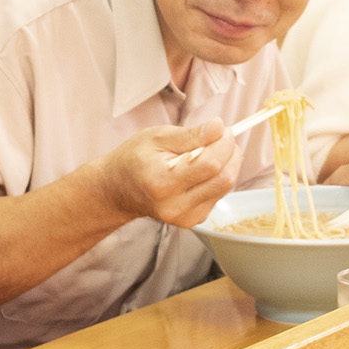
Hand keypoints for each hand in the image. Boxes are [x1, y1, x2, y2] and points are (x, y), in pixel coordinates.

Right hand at [95, 120, 238, 228]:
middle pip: (224, 179)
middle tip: (223, 137)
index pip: (210, 165)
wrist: (117, 191)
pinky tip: (203, 169)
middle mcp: (175, 206)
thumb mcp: (156, 137)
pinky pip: (219, 195)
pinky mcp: (192, 220)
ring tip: (211, 150)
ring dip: (227, 164)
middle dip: (231, 153)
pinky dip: (218, 177)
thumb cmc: (134, 159)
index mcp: (163, 183)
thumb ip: (191, 134)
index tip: (223, 128)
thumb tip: (219, 127)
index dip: (223, 144)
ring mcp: (185, 217)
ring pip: (225, 187)